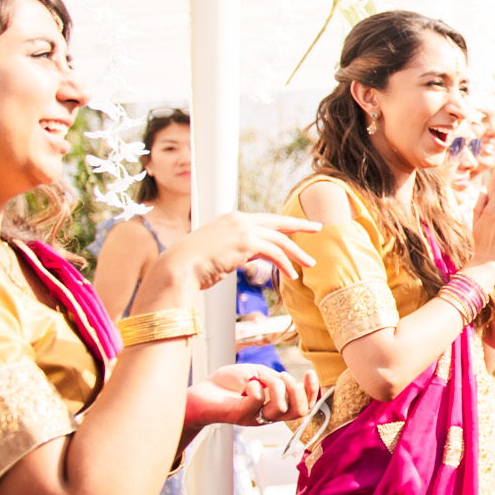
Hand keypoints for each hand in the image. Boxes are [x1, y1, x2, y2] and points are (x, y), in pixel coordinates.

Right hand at [152, 213, 319, 295]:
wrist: (177, 267)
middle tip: (317, 228)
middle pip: (277, 222)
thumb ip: (236, 249)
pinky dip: (285, 264)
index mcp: (230, 219)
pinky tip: (291, 275)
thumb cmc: (192, 265)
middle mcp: (238, 220)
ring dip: (296, 253)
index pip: (263, 219)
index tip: (297, 226)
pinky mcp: (246, 242)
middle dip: (299, 226)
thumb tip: (250, 256)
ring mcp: (242, 229)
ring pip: (280, 239)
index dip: (281, 223)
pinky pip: (274, 252)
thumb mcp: (217, 251)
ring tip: (309, 264)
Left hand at [187, 363, 319, 427]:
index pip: (303, 406)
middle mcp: (268, 415)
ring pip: (281, 407)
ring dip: (277, 387)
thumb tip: (287, 382)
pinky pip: (258, 400)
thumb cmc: (227, 383)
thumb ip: (274, 380)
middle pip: (298, 412)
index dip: (312, 391)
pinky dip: (255, 386)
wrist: (199, 392)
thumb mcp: (257, 374)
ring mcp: (255, 418)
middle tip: (284, 377)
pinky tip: (245, 384)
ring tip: (261, 378)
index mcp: (274, 406)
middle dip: (298, 391)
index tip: (310, 372)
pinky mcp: (241, 416)